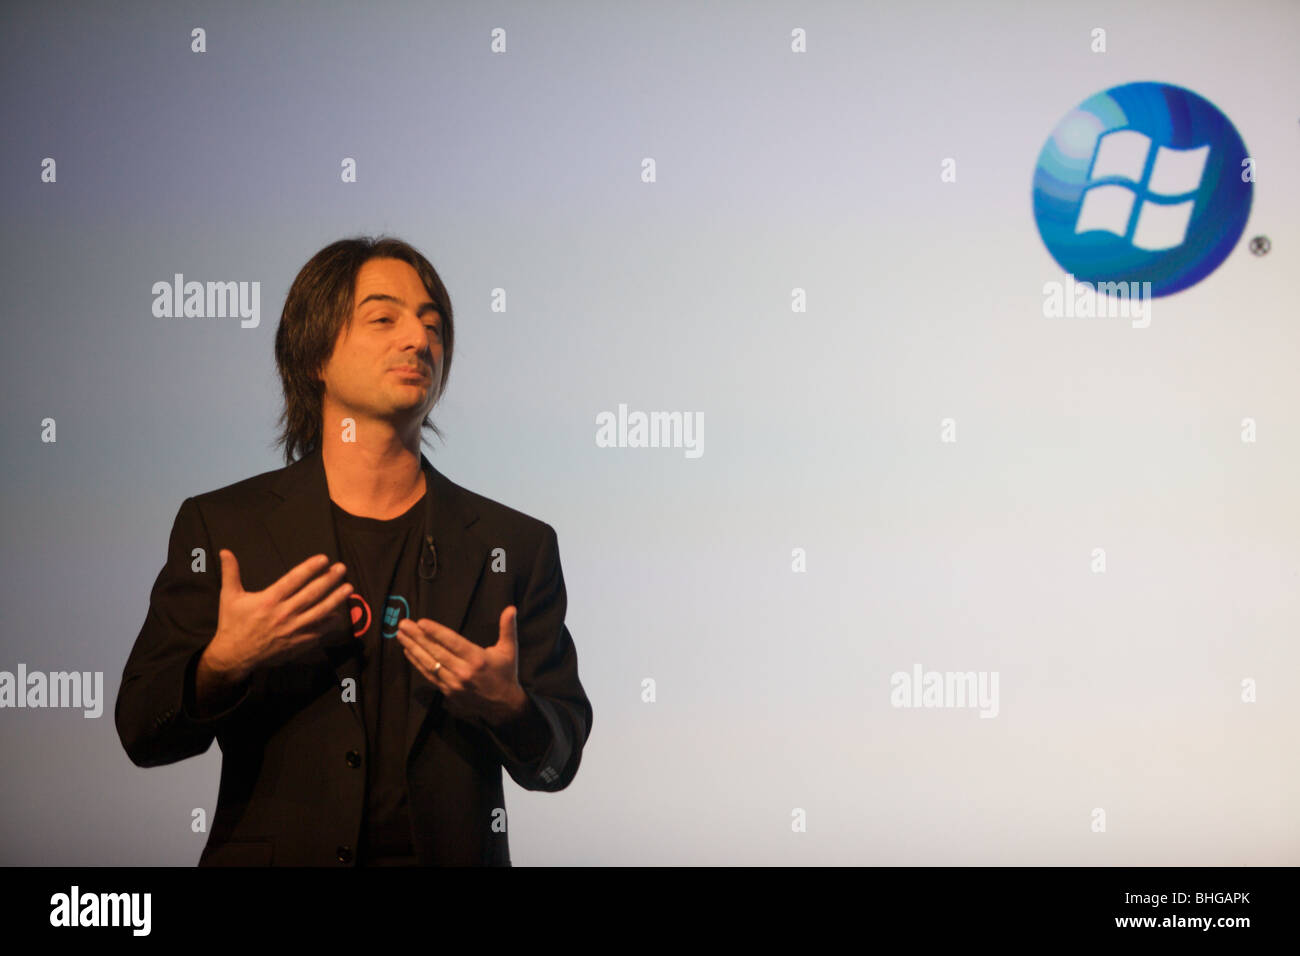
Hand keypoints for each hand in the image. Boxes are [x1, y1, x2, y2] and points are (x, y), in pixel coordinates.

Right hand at [205, 551, 353, 681]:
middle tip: (342, 568)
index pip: (294, 579)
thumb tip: (225, 551)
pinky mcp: (298, 643)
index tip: (324, 559)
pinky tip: (340, 614)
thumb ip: (231, 572)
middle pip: (312, 594)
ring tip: (349, 588)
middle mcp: (284, 613)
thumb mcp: (229, 596)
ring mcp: (293, 629)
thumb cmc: (233, 623)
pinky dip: (330, 622)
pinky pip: (319, 631)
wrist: (234, 656)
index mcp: (269, 600)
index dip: (310, 568)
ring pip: (320, 612)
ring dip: (336, 599)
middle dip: (329, 580)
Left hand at [396, 606, 526, 724]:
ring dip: (413, 648)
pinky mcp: (448, 691)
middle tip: (404, 624)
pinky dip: (417, 663)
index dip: (436, 632)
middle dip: (417, 637)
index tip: (421, 622)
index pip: (452, 642)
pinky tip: (408, 652)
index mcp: (477, 659)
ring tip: (401, 635)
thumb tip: (511, 608)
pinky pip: (429, 675)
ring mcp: (453, 683)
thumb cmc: (505, 673)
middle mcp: (463, 671)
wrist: (504, 705)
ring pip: (429, 663)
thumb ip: (508, 628)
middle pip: (436, 651)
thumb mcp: (510, 650)